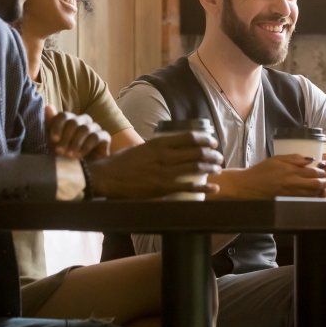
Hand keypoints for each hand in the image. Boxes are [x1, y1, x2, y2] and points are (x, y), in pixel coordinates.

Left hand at [46, 105, 109, 159]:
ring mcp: (95, 128)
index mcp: (70, 120)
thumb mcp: (53, 141)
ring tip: (69, 155)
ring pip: (85, 129)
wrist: (81, 170)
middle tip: (60, 151)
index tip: (53, 139)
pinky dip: (86, 147)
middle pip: (74, 122)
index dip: (57, 126)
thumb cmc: (65, 154)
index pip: (63, 116)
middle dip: (65, 137)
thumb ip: (50, 124)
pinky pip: (95, 137)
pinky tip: (80, 156)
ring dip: (75, 143)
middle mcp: (83, 121)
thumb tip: (48, 107)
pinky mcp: (104, 137)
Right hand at [87, 131, 223, 198]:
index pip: (189, 137)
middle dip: (212, 154)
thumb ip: (158, 147)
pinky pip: (188, 187)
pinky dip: (204, 187)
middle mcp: (164, 156)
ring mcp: (163, 172)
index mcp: (159, 143)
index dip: (205, 139)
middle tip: (219, 157)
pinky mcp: (162, 188)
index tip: (213, 142)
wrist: (106, 177)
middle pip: (196, 152)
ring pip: (195, 168)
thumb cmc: (122, 162)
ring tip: (218, 168)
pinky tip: (214, 188)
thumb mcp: (142, 148)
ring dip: (211, 168)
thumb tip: (171, 146)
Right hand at [219, 155, 325, 198]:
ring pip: (313, 194)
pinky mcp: (289, 201)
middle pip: (317, 184)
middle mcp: (293, 183)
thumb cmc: (262, 171)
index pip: (314, 171)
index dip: (324, 169)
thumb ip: (294, 158)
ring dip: (322, 190)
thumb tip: (311, 159)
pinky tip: (316, 193)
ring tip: (324, 185)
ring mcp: (292, 194)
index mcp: (291, 171)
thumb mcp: (277, 158)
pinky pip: (306, 200)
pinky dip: (314, 197)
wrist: (249, 186)